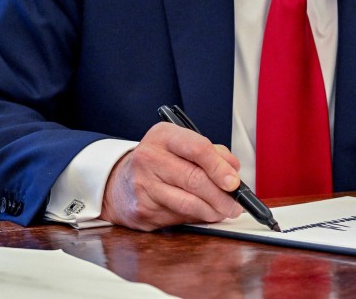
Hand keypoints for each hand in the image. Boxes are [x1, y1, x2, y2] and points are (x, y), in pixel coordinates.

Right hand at [99, 122, 244, 230]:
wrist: (119, 182)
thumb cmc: (158, 162)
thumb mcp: (180, 145)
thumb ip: (210, 153)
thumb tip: (233, 169)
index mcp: (163, 135)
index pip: (197, 148)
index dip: (220, 167)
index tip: (235, 182)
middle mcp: (149, 157)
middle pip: (195, 179)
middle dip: (222, 195)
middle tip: (236, 204)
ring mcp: (143, 185)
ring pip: (188, 203)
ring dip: (213, 211)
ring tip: (224, 211)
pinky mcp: (142, 210)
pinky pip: (178, 217)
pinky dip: (196, 218)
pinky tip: (202, 214)